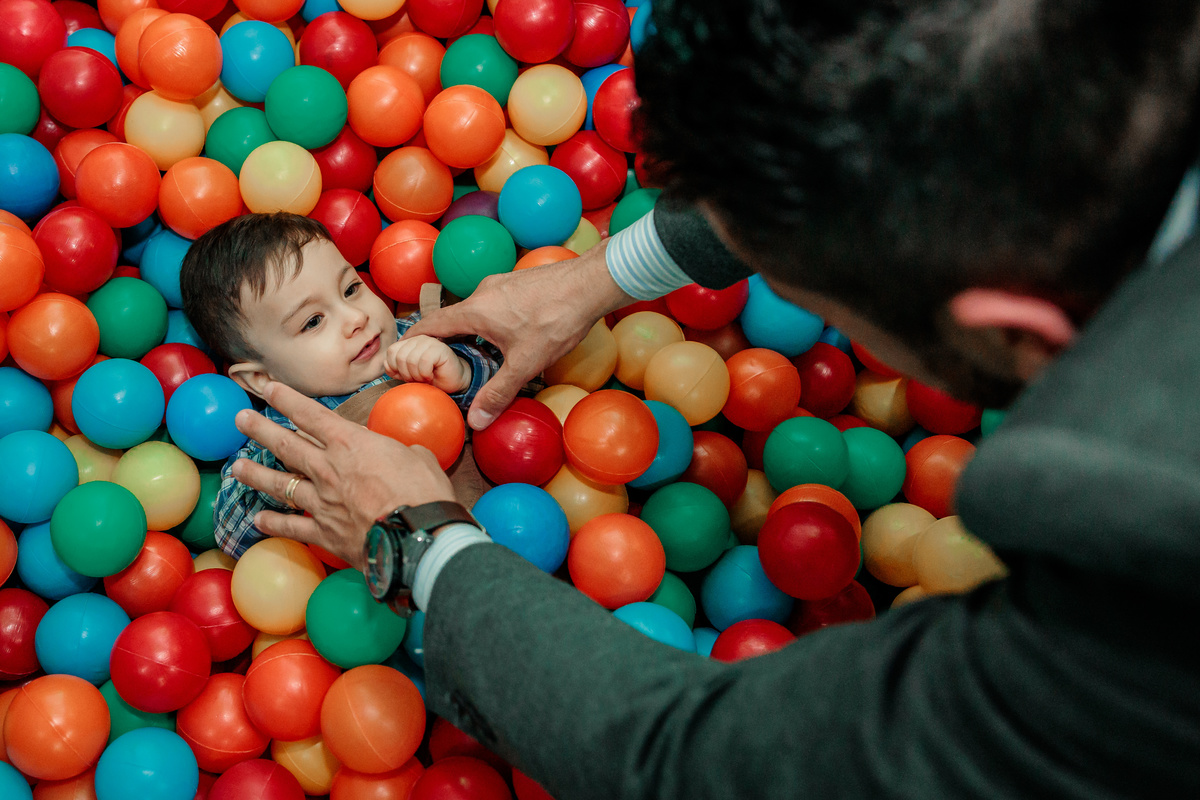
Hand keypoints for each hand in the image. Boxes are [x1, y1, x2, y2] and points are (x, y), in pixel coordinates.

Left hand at [231, 381, 456, 568]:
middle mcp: (327, 469)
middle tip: (239, 420)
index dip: (287, 399)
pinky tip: (259, 520)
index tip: (267, 387)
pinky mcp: (323, 533)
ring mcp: (321, 502)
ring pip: (279, 484)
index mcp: (350, 444)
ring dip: (256, 474)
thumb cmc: (423, 492)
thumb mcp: (420, 458)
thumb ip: (403, 452)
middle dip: (259, 429)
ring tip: (237, 468)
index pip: (311, 415)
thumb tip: (405, 454)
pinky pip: (291, 526)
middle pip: (285, 445)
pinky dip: (273, 523)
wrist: (417, 538)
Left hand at [384, 334, 470, 392]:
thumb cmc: (430, 377)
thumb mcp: (407, 374)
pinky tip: (431, 375)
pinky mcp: (440, 348)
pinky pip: (424, 362)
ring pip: (411, 360)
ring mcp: (429, 342)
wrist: (451, 382)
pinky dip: (425, 374)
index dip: (395, 367)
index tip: (406, 376)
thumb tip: (386, 363)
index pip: (391, 351)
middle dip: (406, 374)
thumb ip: (395, 368)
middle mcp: (418, 339)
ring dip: (417, 375)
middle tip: (417, 379)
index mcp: (409, 343)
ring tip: (424, 378)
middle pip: (400, 356)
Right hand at [406, 240, 634, 429]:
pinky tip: (507, 338)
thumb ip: (498, 392)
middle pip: (453, 319)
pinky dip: (489, 322)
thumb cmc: (556, 320)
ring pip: (476, 312)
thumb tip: (476, 421)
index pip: (431, 324)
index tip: (401, 353)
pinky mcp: (518, 283)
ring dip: (471, 333)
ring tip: (475, 357)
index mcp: (474, 311)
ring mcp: (501, 283)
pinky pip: (494, 304)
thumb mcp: (525, 363)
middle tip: (441, 365)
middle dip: (445, 343)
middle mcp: (482, 292)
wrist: (591, 283)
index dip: (413, 340)